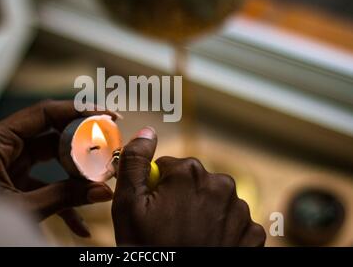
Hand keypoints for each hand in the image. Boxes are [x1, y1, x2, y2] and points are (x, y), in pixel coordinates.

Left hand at [0, 100, 116, 236]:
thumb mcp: (22, 209)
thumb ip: (64, 197)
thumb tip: (103, 191)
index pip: (44, 112)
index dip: (78, 110)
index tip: (107, 115)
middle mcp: (1, 145)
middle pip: (50, 131)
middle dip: (82, 140)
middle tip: (109, 141)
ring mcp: (7, 162)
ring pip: (50, 156)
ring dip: (75, 169)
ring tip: (101, 176)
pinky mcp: (11, 179)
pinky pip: (42, 180)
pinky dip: (60, 196)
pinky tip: (80, 224)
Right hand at [112, 127, 265, 245]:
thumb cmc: (149, 249)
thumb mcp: (128, 204)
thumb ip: (135, 161)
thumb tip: (146, 132)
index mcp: (190, 173)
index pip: (169, 166)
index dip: (157, 187)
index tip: (154, 208)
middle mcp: (220, 185)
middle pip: (193, 181)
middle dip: (181, 197)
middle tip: (168, 224)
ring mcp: (240, 211)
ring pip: (213, 200)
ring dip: (202, 212)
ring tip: (188, 236)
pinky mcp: (252, 233)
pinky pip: (234, 221)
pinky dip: (222, 230)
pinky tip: (208, 243)